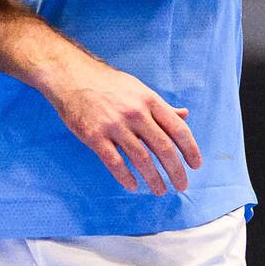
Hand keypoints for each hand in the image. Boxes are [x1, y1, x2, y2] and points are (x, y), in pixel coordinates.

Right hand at [42, 58, 200, 194]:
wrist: (69, 75)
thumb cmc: (106, 83)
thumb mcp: (137, 88)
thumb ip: (160, 106)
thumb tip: (184, 115)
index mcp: (148, 100)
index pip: (178, 130)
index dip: (191, 150)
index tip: (195, 165)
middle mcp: (134, 112)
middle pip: (163, 148)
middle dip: (176, 171)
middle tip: (181, 185)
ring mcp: (113, 124)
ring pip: (142, 159)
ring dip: (154, 179)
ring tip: (160, 190)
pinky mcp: (93, 135)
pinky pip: (114, 162)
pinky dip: (125, 177)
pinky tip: (132, 185)